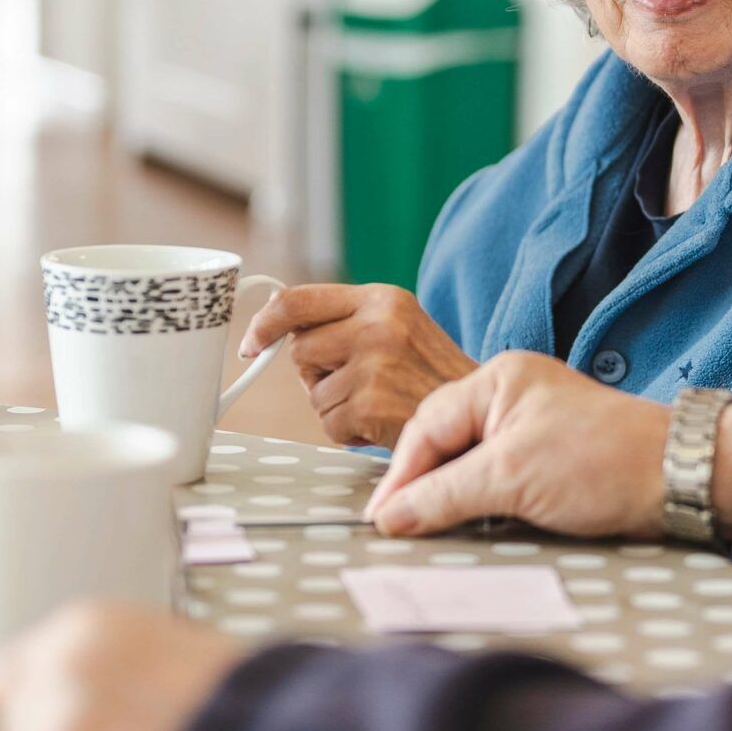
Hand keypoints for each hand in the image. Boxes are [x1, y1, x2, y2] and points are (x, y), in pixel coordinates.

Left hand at [239, 282, 477, 449]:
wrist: (481, 417)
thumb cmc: (431, 377)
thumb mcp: (397, 329)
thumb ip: (345, 323)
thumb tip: (276, 331)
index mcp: (383, 298)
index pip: (298, 299)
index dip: (265, 322)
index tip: (251, 343)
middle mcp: (378, 323)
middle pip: (299, 349)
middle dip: (317, 374)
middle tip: (359, 382)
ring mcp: (374, 363)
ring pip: (312, 392)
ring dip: (336, 407)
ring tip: (378, 403)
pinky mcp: (369, 402)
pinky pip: (327, 423)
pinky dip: (348, 432)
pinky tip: (381, 423)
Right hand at [366, 351, 672, 538]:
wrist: (680, 479)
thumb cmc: (602, 463)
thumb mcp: (512, 478)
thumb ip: (444, 494)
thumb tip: (389, 518)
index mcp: (498, 380)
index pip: (428, 425)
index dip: (401, 476)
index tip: (380, 521)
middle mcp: (511, 396)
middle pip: (443, 442)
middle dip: (420, 487)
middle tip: (397, 534)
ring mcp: (531, 427)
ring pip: (468, 464)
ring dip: (448, 499)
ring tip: (424, 537)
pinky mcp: (548, 461)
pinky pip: (495, 480)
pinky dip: (478, 505)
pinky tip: (468, 529)